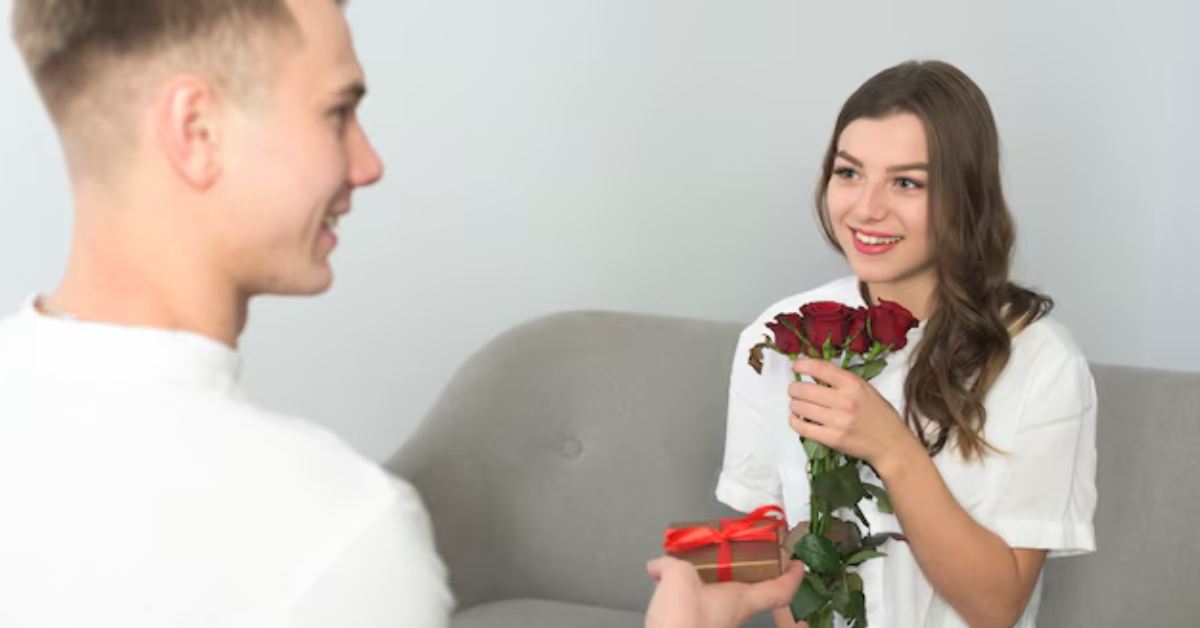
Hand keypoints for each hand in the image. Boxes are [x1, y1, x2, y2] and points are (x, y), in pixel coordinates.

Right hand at [644, 556, 805, 627]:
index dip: (793, 576)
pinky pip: (693, 604)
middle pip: (750, 590)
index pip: (780, 591)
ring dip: (711, 578)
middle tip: (741, 552)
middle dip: (746, 570)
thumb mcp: (678, 576)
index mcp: (740, 600)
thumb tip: (660, 565)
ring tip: (692, 560)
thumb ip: (670, 565)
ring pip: (720, 596)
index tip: (797, 564)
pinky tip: (661, 581)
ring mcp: (713, 621)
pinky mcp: (693, 625)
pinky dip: (681, 590)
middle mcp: (731, 612)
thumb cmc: (682, 623)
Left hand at [789, 358, 917, 471]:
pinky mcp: (833, 439)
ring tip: (798, 404)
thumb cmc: (879, 415)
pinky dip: (795, 421)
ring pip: (800, 407)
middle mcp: (845, 401)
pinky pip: (803, 427)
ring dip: (794, 404)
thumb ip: (841, 381)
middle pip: (804, 389)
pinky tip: (797, 418)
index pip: (820, 368)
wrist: (891, 444)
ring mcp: (838, 421)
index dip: (802, 365)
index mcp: (853, 384)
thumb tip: (813, 374)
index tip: (796, 365)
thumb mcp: (865, 389)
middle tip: (794, 390)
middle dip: (794, 388)